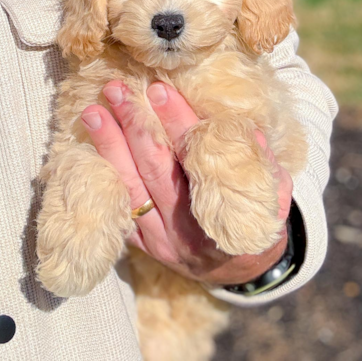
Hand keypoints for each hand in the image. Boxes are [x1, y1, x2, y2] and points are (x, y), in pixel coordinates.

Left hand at [80, 80, 292, 285]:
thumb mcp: (270, 198)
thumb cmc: (255, 222)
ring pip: (130, 187)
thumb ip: (262, 166)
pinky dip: (106, 177)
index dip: (175, 122)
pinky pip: (120, 208)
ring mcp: (159, 239)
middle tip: (117, 90)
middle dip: (134, 125)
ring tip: (92, 112)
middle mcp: (184, 228)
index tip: (158, 90)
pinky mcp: (143, 244)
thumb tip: (250, 133)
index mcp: (219, 212)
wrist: (239, 270)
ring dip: (109, 147)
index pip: (193, 157)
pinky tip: (90, 149)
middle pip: (154, 169)